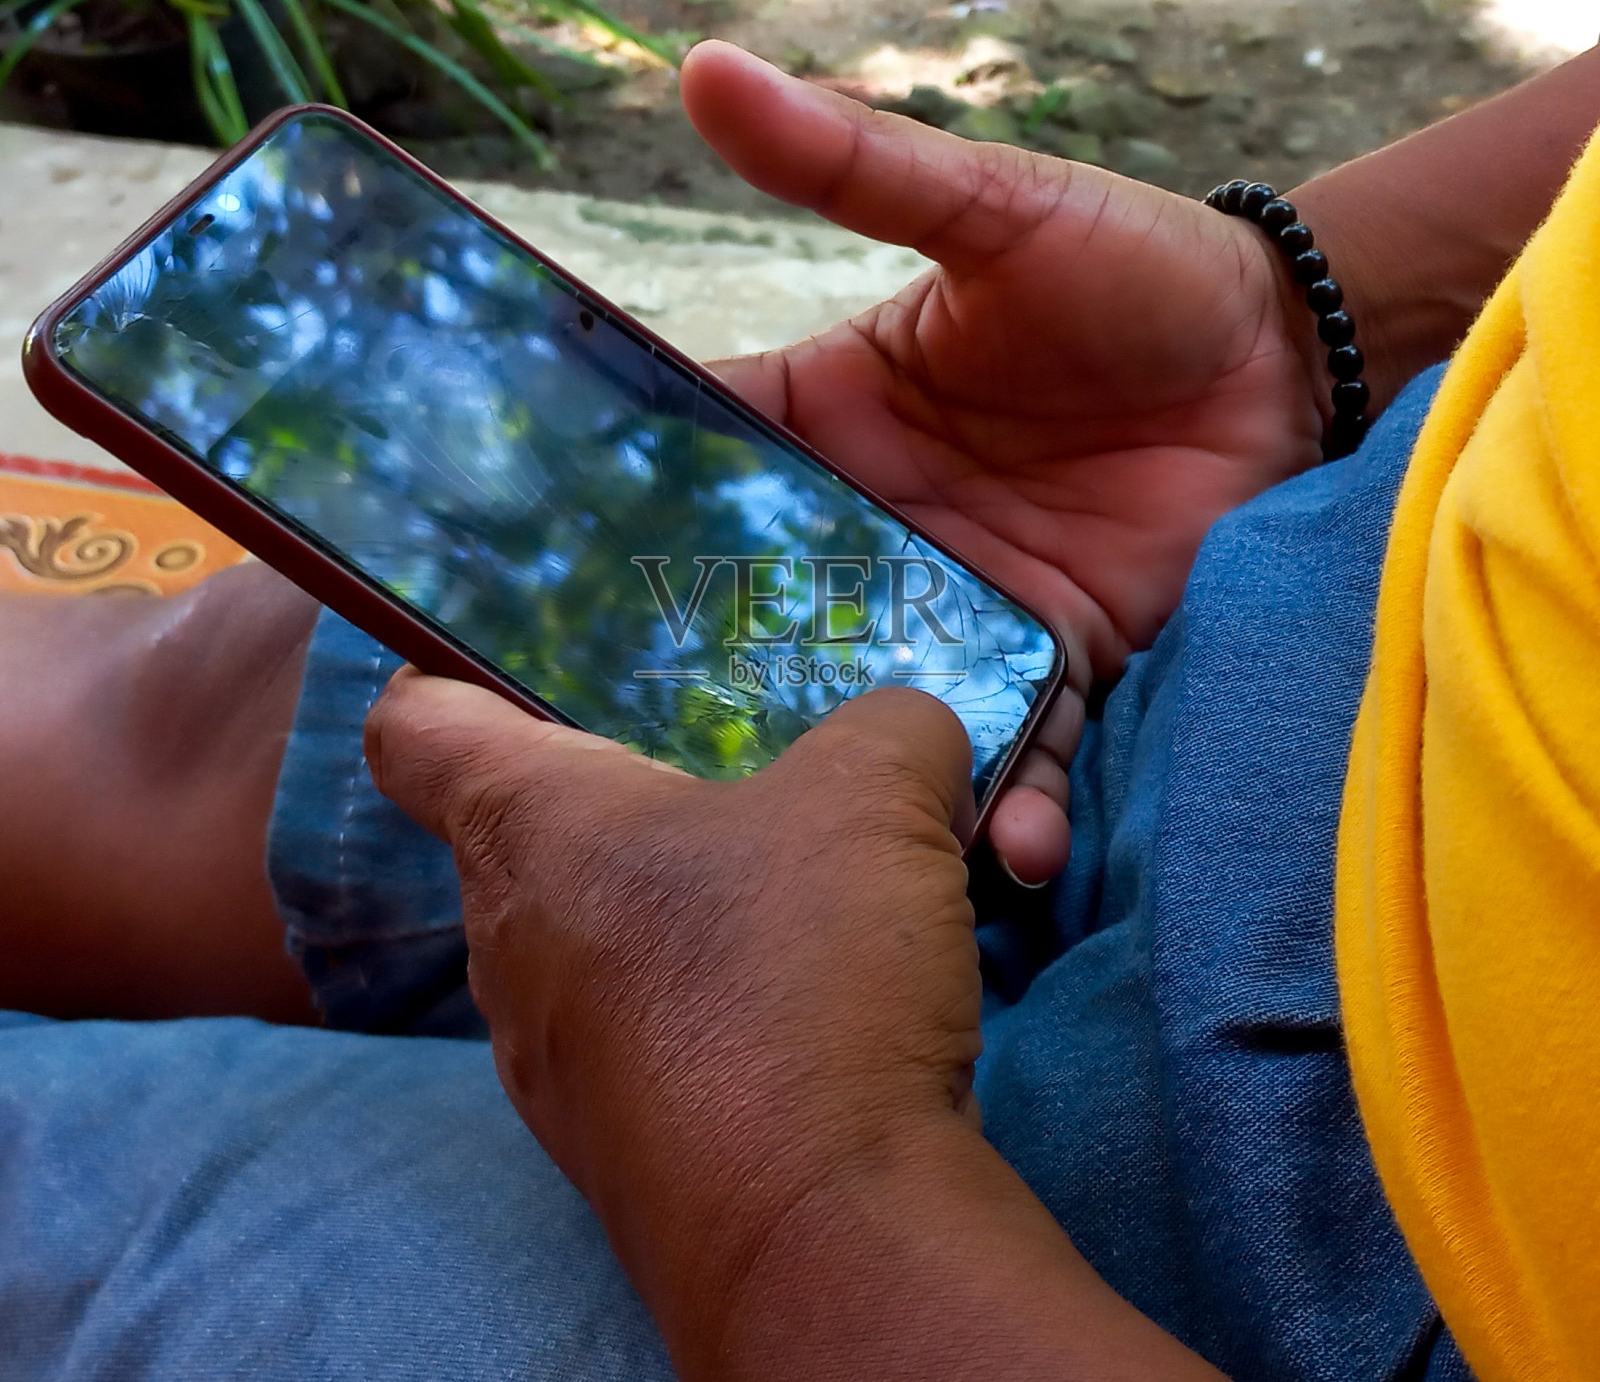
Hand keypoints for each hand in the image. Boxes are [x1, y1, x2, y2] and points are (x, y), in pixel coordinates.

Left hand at [366, 673, 983, 1366]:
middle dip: (645, 791)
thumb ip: (889, 727)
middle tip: (753, 777)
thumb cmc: (800, 978)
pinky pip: (649, 1028)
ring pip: (603, 932)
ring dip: (697, 901)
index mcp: (529, 823)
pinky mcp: (611, 1139)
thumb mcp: (875, 794)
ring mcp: (548, 1054)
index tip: (525, 669)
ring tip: (813, 893)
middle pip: (538, 825)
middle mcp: (507, 939)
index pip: (414, 722)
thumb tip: (902, 738)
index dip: (451, 675)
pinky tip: (815, 1002)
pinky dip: (718, 999)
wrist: (820, 1235)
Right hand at [680, 42, 1326, 880]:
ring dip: (851, 785)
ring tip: (823, 855)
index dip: (605, 521)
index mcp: (833, 423)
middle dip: (709, 697)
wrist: (1281, 357)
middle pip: (762, 624)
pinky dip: (1009, 812)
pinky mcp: (1060, 666)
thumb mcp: (991, 211)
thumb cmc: (1128, 266)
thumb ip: (856, 168)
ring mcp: (964, 610)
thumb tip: (703, 72)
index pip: (693, 472)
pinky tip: (1005, 853)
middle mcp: (877, 531)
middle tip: (643, 784)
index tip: (513, 590)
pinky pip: (1018, 752)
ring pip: (875, 715)